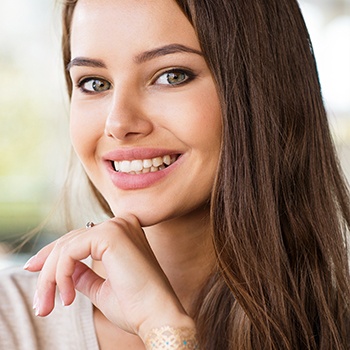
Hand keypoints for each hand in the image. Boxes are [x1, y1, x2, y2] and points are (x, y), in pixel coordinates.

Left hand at [24, 215, 193, 339]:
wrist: (157, 315)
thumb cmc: (135, 306)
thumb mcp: (102, 288)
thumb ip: (84, 275)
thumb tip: (65, 270)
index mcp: (124, 233)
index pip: (80, 238)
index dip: (54, 255)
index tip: (34, 271)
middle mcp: (122, 223)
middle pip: (70, 240)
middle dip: (48, 271)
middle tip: (40, 303)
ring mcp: (117, 226)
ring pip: (67, 246)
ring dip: (51, 277)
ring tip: (48, 305)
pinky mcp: (111, 234)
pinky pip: (71, 251)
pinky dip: (60, 274)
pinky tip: (68, 297)